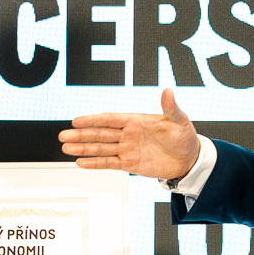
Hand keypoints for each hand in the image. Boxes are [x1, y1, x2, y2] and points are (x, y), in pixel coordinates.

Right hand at [60, 89, 198, 180]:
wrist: (189, 159)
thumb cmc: (184, 137)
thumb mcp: (179, 120)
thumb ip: (170, 107)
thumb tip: (168, 91)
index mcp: (136, 121)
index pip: (110, 119)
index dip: (93, 120)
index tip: (77, 120)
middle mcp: (128, 134)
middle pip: (100, 134)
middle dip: (81, 134)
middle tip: (63, 135)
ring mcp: (127, 149)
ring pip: (100, 148)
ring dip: (83, 148)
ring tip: (66, 147)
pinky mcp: (130, 163)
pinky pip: (109, 163)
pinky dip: (95, 163)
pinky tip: (81, 162)